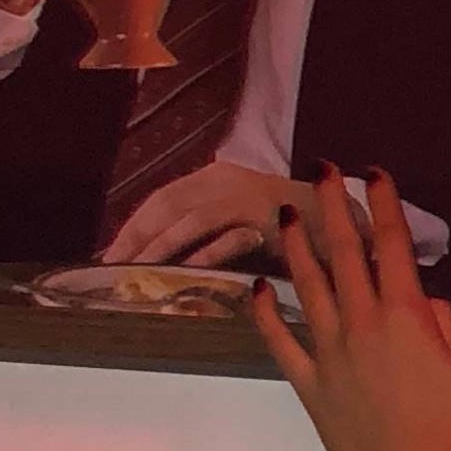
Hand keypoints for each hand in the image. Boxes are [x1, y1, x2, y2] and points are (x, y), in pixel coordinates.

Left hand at [99, 161, 296, 267]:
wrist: (342, 217)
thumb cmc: (287, 224)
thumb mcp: (237, 218)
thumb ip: (203, 229)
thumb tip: (157, 253)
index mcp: (213, 178)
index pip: (161, 199)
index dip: (132, 227)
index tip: (108, 255)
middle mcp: (224, 180)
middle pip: (165, 205)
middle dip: (135, 237)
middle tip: (112, 268)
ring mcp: (244, 195)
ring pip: (188, 219)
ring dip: (159, 248)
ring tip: (137, 272)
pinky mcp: (264, 217)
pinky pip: (224, 236)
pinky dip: (201, 253)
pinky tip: (181, 272)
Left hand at [253, 169, 450, 450]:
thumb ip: (445, 328)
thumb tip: (424, 301)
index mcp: (409, 319)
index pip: (393, 246)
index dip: (383, 204)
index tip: (373, 174)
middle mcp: (364, 326)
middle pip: (344, 253)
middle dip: (332, 206)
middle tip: (321, 171)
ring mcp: (331, 356)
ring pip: (307, 287)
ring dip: (296, 247)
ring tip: (284, 214)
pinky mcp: (311, 388)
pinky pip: (281, 343)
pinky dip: (266, 314)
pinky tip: (259, 290)